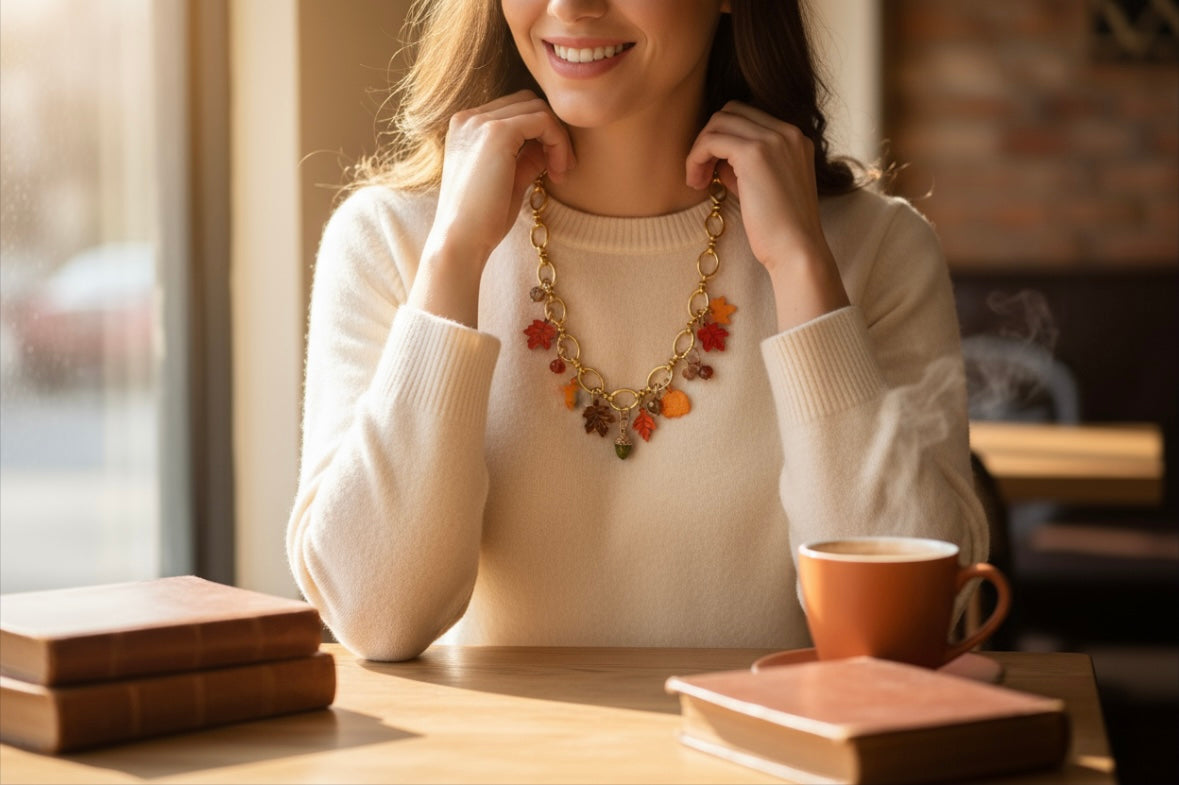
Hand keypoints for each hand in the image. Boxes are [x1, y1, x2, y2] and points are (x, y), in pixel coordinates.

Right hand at [411, 91, 574, 324]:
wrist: (461, 241)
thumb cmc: (483, 220)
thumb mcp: (508, 180)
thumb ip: (525, 157)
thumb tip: (550, 145)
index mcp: (466, 128)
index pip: (515, 111)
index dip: (541, 134)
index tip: (553, 167)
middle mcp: (468, 118)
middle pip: (527, 102)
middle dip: (551, 131)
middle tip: (560, 168)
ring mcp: (479, 122)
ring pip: (538, 108)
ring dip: (558, 138)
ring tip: (560, 172)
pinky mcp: (496, 132)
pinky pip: (543, 120)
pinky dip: (558, 142)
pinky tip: (557, 172)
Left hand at [685, 102, 848, 327]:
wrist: (797, 250)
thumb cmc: (780, 230)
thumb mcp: (764, 188)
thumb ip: (745, 167)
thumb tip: (716, 158)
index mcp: (795, 138)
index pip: (747, 116)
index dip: (723, 139)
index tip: (713, 170)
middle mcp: (788, 132)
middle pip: (731, 111)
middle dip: (709, 138)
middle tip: (701, 174)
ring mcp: (774, 139)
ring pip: (719, 122)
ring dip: (700, 149)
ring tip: (698, 181)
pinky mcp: (755, 153)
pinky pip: (711, 140)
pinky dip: (697, 158)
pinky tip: (698, 183)